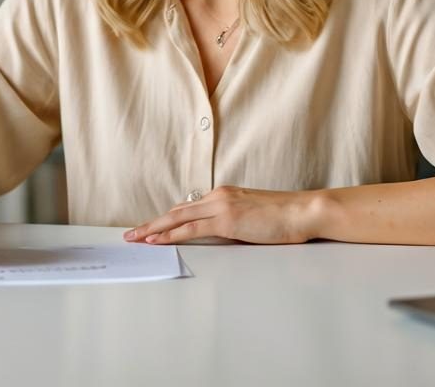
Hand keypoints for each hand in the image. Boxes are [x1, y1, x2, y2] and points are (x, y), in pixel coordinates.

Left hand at [123, 186, 320, 244]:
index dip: (168, 218)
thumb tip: (220, 231)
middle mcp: (218, 196)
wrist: (303, 211)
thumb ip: (234, 219)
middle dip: (151, 223)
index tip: (152, 227)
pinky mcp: (226, 220)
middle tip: (131, 233)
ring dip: (153, 229)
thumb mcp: (253, 215)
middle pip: (176, 211)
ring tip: (135, 238)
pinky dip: (170, 235)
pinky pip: (190, 229)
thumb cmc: (285, 217)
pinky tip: (156, 241)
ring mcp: (221, 206)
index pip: (189, 207)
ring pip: (177, 218)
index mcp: (225, 194)